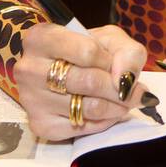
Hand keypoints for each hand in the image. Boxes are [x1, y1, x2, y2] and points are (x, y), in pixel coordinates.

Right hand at [14, 22, 158, 139]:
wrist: (61, 70)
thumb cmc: (85, 50)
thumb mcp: (109, 39)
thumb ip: (127, 52)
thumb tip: (126, 80)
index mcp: (41, 38)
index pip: (88, 52)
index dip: (111, 61)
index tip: (119, 66)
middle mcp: (29, 68)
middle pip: (90, 82)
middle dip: (121, 90)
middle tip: (136, 92)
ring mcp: (31, 99)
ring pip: (89, 108)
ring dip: (117, 107)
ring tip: (124, 101)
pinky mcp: (40, 125)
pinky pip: (81, 128)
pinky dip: (103, 122)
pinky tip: (106, 113)